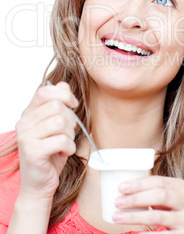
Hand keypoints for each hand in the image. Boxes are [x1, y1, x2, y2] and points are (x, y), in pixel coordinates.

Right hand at [15, 82, 77, 202]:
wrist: (38, 184)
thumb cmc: (49, 154)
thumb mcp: (56, 126)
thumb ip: (59, 104)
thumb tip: (63, 84)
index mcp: (29, 113)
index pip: (45, 91)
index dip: (64, 94)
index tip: (73, 104)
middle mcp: (24, 123)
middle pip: (56, 106)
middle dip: (70, 120)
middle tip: (67, 133)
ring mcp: (26, 137)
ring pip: (60, 122)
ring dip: (70, 135)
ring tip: (65, 144)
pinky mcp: (32, 151)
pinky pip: (61, 140)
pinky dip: (69, 148)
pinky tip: (63, 153)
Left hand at [113, 176, 183, 232]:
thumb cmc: (180, 217)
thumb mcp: (175, 201)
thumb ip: (159, 193)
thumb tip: (126, 190)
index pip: (160, 181)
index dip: (139, 183)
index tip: (121, 187)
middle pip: (160, 195)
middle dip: (136, 198)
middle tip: (117, 202)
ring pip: (157, 216)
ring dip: (134, 216)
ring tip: (117, 217)